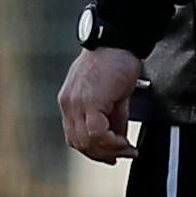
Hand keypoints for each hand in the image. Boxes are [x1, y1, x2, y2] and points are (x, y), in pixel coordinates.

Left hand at [57, 44, 141, 164]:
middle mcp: (69, 104)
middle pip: (79, 143)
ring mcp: (76, 103)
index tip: (112, 154)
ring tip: (127, 148)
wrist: (118, 41)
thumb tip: (119, 138)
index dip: (94, 150)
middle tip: (123, 155)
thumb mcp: (111, 95)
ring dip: (109, 150)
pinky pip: (96, 133)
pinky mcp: (89, 102)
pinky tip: (125, 141)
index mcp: (70, 102)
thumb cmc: (116, 61)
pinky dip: (111, 142)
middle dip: (103, 154)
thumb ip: (112, 118)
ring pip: (86, 141)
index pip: (74, 136)